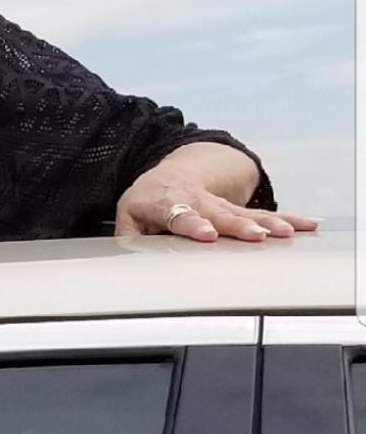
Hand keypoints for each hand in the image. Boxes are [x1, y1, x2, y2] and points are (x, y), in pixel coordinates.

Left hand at [115, 159, 318, 241]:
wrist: (168, 176)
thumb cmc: (149, 201)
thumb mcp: (129, 216)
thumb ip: (129, 236)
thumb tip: (128, 257)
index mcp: (167, 204)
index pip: (179, 215)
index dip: (193, 223)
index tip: (207, 233)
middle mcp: (196, 202)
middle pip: (218, 215)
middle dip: (237, 226)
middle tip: (255, 236)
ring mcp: (218, 204)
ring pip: (243, 214)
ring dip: (265, 223)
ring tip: (284, 233)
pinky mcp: (236, 209)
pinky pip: (261, 215)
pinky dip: (285, 220)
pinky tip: (305, 226)